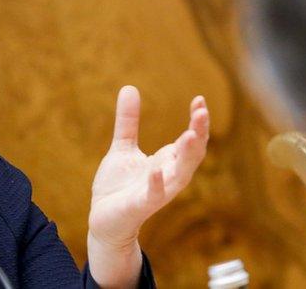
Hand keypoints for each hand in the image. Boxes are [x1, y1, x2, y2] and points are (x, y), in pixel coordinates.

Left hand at [89, 86, 208, 245]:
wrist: (103, 219)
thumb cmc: (118, 186)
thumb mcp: (123, 147)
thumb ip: (128, 121)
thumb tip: (129, 87)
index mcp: (167, 161)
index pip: (190, 140)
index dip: (197, 121)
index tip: (199, 99)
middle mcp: (168, 176)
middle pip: (192, 155)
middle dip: (199, 133)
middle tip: (202, 112)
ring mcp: (156, 192)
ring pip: (179, 175)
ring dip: (187, 156)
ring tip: (191, 134)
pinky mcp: (140, 207)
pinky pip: (152, 196)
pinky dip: (156, 184)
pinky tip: (156, 171)